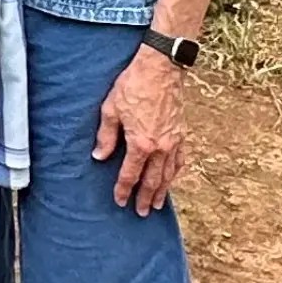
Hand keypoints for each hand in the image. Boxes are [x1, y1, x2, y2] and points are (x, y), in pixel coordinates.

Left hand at [94, 45, 187, 212]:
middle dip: (146, 198)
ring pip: (168, 174)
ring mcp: (174, 142)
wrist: (160, 69)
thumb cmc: (132, 86)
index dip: (124, 189)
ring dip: (162, 191)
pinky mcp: (181, 134)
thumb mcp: (110, 109)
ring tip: (157, 204)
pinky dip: (175, 173)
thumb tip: (99, 157)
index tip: (120, 201)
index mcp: (140, 143)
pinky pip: (180, 161)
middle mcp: (160, 148)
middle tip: (142, 212)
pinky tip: (172, 179)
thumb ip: (106, 136)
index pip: (130, 174)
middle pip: (152, 180)